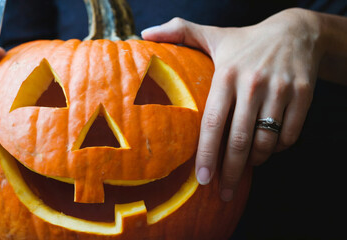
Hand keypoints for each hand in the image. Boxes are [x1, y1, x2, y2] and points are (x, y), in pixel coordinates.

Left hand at [142, 8, 323, 200]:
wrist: (296, 32)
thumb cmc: (245, 41)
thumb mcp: (213, 34)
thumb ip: (179, 32)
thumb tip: (144, 33)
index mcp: (226, 74)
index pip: (212, 123)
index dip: (206, 155)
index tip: (202, 179)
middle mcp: (252, 83)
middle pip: (239, 140)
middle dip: (230, 171)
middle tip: (222, 191)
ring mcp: (280, 89)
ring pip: (266, 141)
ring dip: (255, 161)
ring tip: (246, 166)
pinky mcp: (304, 94)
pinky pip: (289, 136)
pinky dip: (278, 149)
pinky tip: (267, 148)